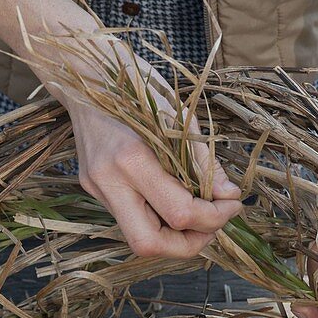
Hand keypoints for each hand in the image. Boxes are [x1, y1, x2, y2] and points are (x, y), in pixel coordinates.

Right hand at [0, 0, 241, 258]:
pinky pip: (129, 218)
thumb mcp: (178, 116)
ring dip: (174, 237)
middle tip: (213, 227)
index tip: (234, 206)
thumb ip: (203, 162)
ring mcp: (95, 186)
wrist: (84, 72)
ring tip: (199, 216)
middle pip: (149, 244)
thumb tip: (230, 196)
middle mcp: (107, 180)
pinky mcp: (92, 187)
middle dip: (188, 245)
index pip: (180, 212)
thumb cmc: (136, 84)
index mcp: (131, 158)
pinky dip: (158, 219)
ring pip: (136, 238)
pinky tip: (175, 200)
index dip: (214, 218)